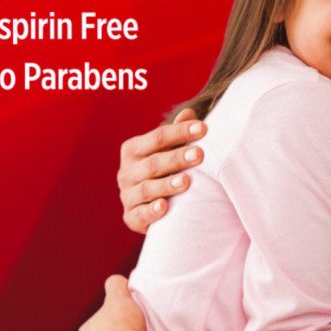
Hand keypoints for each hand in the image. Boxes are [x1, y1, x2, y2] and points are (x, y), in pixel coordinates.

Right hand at [117, 109, 206, 232]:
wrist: (147, 204)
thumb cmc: (161, 170)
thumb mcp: (167, 151)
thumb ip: (177, 135)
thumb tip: (189, 113)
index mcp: (133, 150)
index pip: (157, 137)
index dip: (180, 132)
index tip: (204, 129)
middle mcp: (126, 172)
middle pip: (153, 163)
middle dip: (177, 158)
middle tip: (199, 154)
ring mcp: (127, 195)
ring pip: (146, 189)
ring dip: (167, 185)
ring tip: (187, 181)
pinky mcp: (131, 217)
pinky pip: (139, 214)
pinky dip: (151, 211)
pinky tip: (165, 207)